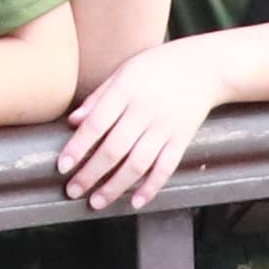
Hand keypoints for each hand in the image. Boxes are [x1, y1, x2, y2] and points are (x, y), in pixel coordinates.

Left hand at [59, 34, 235, 211]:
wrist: (205, 67)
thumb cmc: (157, 67)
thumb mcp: (124, 71)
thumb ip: (99, 97)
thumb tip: (73, 122)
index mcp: (126, 91)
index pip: (96, 124)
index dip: (77, 148)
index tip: (62, 167)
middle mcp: (145, 111)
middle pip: (114, 149)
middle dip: (90, 174)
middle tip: (73, 191)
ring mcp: (165, 127)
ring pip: (137, 164)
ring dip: (115, 187)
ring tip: (96, 202)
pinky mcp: (182, 139)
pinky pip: (165, 168)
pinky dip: (151, 187)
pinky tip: (135, 202)